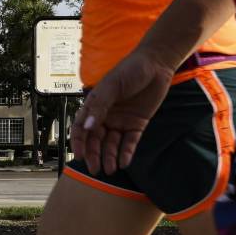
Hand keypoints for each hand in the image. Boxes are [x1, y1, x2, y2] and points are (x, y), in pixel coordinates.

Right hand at [71, 49, 174, 174]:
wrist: (157, 64)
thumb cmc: (130, 69)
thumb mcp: (112, 86)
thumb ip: (99, 107)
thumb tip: (88, 127)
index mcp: (95, 105)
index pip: (82, 128)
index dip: (79, 142)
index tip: (79, 156)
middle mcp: (106, 116)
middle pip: (96, 140)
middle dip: (94, 155)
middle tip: (95, 169)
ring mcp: (121, 121)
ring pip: (112, 144)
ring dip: (109, 157)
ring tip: (110, 170)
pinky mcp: (137, 124)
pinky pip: (130, 142)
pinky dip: (126, 152)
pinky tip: (124, 162)